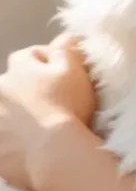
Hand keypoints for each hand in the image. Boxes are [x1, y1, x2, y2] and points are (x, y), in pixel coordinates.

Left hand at [0, 35, 96, 190]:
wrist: (53, 154)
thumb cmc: (66, 106)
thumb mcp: (74, 69)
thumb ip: (67, 47)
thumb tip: (66, 36)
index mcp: (19, 68)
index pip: (31, 56)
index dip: (49, 63)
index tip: (64, 76)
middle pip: (14, 84)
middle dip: (28, 90)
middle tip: (52, 103)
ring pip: (6, 111)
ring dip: (18, 115)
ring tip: (40, 128)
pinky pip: (4, 139)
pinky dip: (13, 140)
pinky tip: (30, 147)